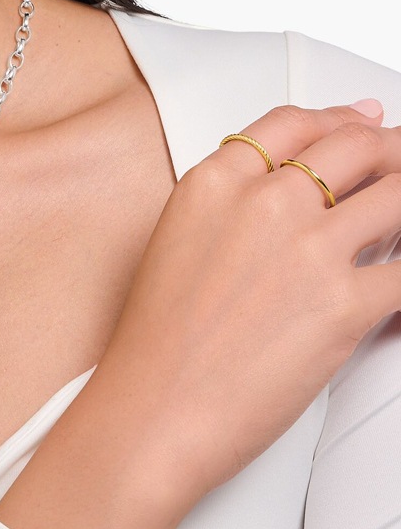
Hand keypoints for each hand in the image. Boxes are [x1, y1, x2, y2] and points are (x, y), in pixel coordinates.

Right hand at [0, 98, 400, 528]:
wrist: (153, 409)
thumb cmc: (156, 345)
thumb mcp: (176, 245)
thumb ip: (229, 209)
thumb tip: (287, 198)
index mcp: (214, 184)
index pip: (293, 123)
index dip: (339, 118)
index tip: (361, 121)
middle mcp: (263, 203)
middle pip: (356, 147)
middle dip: (392, 152)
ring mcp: (308, 249)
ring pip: (399, 195)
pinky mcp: (345, 304)